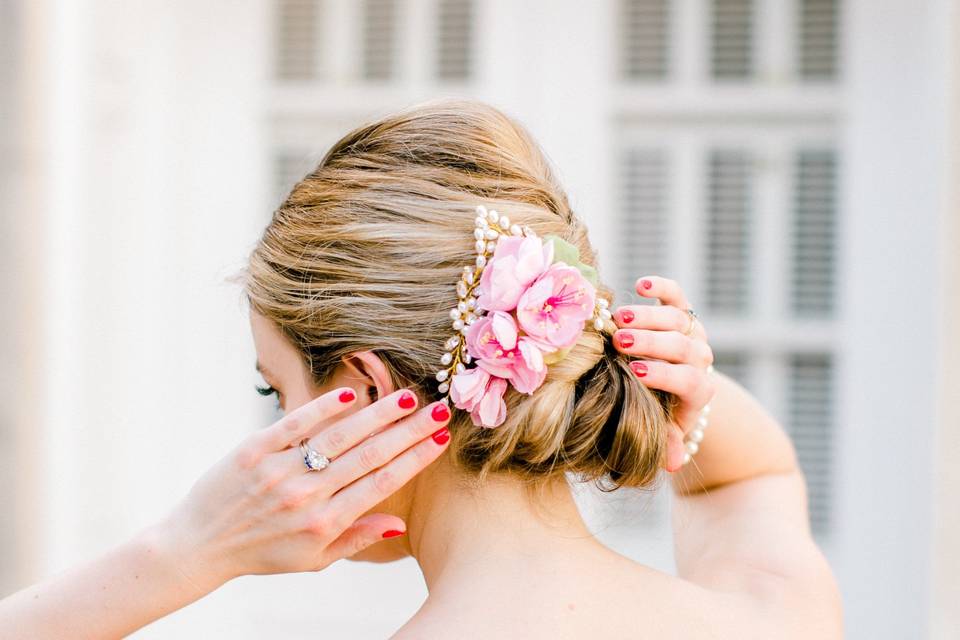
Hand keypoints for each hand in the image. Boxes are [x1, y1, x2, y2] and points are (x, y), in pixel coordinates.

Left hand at [149, 387, 450, 592]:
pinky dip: (322, 408)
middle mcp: (305, 496)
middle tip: (438, 409)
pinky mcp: (253, 450)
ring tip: (406, 397)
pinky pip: (294, 424)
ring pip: (338, 437)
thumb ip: (356, 539)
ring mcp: (279, 471)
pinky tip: (350, 393)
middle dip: (408, 431)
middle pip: (369, 456)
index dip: (414, 460)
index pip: (381, 484)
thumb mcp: (313, 560)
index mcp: (324, 524)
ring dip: (377, 415)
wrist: (199, 545)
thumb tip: (399, 523)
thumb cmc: (262, 553)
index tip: (440, 439)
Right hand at [611, 276, 715, 472]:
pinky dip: (661, 287)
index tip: (635, 371)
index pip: (689, 380)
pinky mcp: (682, 311)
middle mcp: (699, 358)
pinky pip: (676, 295)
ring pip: (678, 318)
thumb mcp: (664, 431)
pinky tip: (641, 285)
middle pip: (683, 345)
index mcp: (698, 390)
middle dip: (652, 342)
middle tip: (620, 341)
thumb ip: (667, 442)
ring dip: (649, 316)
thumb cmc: (661, 412)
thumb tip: (673, 463)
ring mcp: (692, 332)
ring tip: (619, 318)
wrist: (676, 387)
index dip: (664, 375)